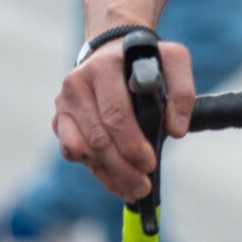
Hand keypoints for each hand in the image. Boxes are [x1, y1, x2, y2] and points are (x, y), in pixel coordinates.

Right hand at [53, 37, 196, 200]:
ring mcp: (65, 102)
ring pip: (82, 150)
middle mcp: (78, 82)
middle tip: (145, 185)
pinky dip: (95, 170)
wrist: (112, 53)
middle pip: (99, 139)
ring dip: (110, 174)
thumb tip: (176, 130)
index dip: (133, 145)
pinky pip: (71, 153)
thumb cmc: (144, 62)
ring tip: (135, 187)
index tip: (151, 163)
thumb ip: (182, 91)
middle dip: (124, 168)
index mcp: (104, 66)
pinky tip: (116, 178)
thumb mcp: (173, 61)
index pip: (115, 115)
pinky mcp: (59, 119)